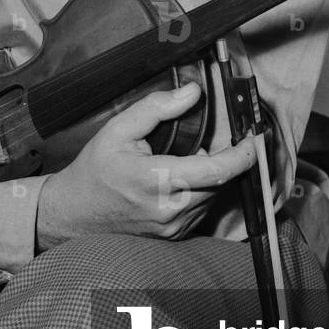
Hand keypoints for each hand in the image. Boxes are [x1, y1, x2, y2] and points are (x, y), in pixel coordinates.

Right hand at [34, 82, 255, 250]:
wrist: (74, 213)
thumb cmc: (95, 170)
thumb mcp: (119, 129)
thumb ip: (157, 108)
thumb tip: (193, 93)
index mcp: (157, 181)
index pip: (216, 171)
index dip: (242, 155)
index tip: (254, 139)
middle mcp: (170, 210)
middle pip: (218, 182)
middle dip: (223, 160)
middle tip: (213, 140)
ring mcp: (173, 228)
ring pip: (211, 196)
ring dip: (210, 177)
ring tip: (188, 159)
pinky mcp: (173, 236)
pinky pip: (200, 210)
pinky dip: (199, 191)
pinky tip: (180, 179)